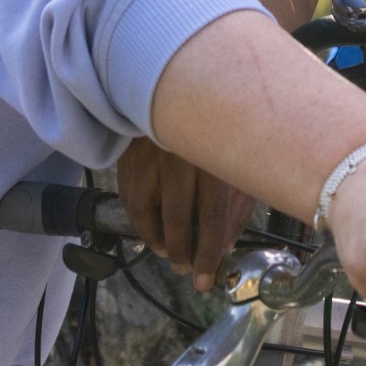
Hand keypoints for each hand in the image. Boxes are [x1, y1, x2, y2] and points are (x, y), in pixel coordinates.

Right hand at [116, 136, 256, 291]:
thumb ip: (235, 202)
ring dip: (155, 239)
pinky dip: (137, 218)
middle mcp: (177, 156)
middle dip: (181, 251)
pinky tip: (149, 229)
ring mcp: (148, 153)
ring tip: (166, 251)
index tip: (206, 279)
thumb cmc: (219, 127)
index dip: (207, 253)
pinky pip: (128, 195)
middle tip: (185, 267)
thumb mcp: (238, 161)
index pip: (210, 217)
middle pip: (175, 218)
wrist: (178, 86)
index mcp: (212, 157)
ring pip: (145, 210)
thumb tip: (226, 243)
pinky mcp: (129, 152)